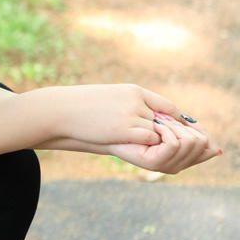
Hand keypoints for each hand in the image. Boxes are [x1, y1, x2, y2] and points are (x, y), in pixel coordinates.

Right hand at [49, 83, 211, 147]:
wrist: (61, 109)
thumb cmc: (82, 106)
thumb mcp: (111, 100)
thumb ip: (130, 106)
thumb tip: (145, 121)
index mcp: (134, 91)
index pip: (167, 106)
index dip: (175, 121)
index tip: (178, 132)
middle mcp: (136, 100)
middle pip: (165, 121)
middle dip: (168, 134)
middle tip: (170, 145)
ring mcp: (131, 114)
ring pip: (158, 131)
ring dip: (155, 140)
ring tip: (146, 147)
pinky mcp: (123, 128)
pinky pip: (148, 138)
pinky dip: (147, 144)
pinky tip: (137, 147)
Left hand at [108, 111, 222, 173]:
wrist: (113, 129)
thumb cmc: (140, 123)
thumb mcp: (171, 126)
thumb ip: (191, 134)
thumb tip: (218, 149)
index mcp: (183, 158)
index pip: (208, 148)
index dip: (200, 132)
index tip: (184, 122)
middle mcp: (177, 166)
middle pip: (203, 143)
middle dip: (184, 127)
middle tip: (164, 122)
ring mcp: (166, 166)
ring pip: (189, 142)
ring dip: (173, 126)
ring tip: (157, 124)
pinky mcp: (155, 163)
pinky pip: (173, 143)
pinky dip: (165, 130)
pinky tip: (153, 127)